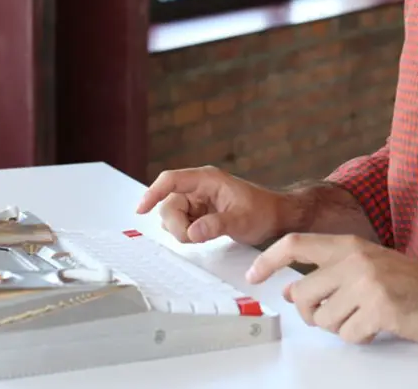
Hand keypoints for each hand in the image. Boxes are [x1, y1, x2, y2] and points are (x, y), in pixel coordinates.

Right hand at [135, 165, 284, 245]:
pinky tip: (203, 235)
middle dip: (176, 224)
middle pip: (169, 203)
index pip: (171, 180)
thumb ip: (216, 225)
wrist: (275, 216)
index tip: (141, 209)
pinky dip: (187, 233)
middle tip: (193, 238)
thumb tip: (193, 232)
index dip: (153, 193)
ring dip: (181, 229)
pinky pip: (181, 223)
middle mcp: (198, 187)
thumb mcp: (241, 220)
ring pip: (172, 215)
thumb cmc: (262, 211)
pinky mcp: (198, 212)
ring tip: (204, 235)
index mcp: (206, 179)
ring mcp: (197, 199)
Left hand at [246, 233, 417, 345]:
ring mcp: (367, 283)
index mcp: (347, 244)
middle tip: (327, 316)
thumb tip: (289, 290)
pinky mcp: (380, 309)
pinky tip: (376, 327)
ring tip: (362, 318)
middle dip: (309, 313)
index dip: (268, 260)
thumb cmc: (409, 281)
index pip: (295, 244)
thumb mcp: (365, 265)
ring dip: (338, 327)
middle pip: (302, 293)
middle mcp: (354, 259)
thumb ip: (327, 273)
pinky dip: (358, 338)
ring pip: (323, 318)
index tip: (252, 275)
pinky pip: (348, 334)